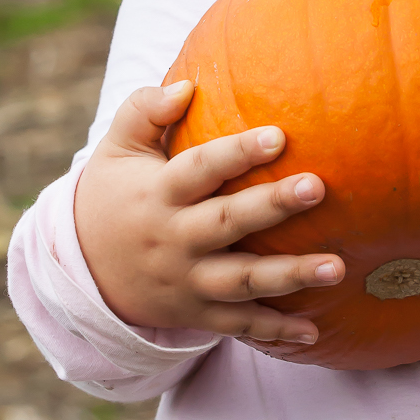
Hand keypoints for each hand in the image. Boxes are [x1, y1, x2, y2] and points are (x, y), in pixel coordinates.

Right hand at [73, 80, 344, 360]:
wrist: (83, 271)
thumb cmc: (116, 194)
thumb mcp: (117, 150)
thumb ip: (145, 112)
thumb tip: (186, 86)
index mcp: (158, 195)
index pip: (199, 170)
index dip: (237, 153)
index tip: (279, 136)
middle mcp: (175, 240)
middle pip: (227, 222)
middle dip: (273, 206)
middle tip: (318, 187)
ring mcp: (187, 282)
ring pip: (242, 281)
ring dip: (290, 276)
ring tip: (337, 267)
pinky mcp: (197, 314)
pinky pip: (238, 325)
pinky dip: (274, 332)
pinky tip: (314, 333)